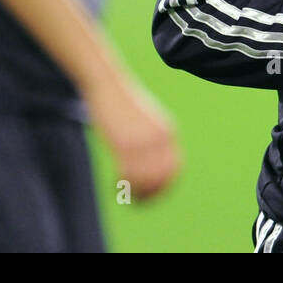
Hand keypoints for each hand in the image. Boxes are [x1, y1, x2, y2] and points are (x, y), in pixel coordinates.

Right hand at [86, 75, 180, 200]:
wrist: (107, 83)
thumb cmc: (122, 101)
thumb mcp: (143, 118)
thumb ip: (151, 136)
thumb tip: (150, 160)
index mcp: (168, 131)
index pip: (174, 167)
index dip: (165, 184)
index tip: (152, 194)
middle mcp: (160, 137)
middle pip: (162, 176)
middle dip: (151, 192)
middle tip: (137, 199)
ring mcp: (143, 140)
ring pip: (145, 178)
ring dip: (136, 190)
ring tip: (124, 192)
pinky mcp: (124, 143)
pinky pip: (129, 173)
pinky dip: (123, 184)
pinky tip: (115, 183)